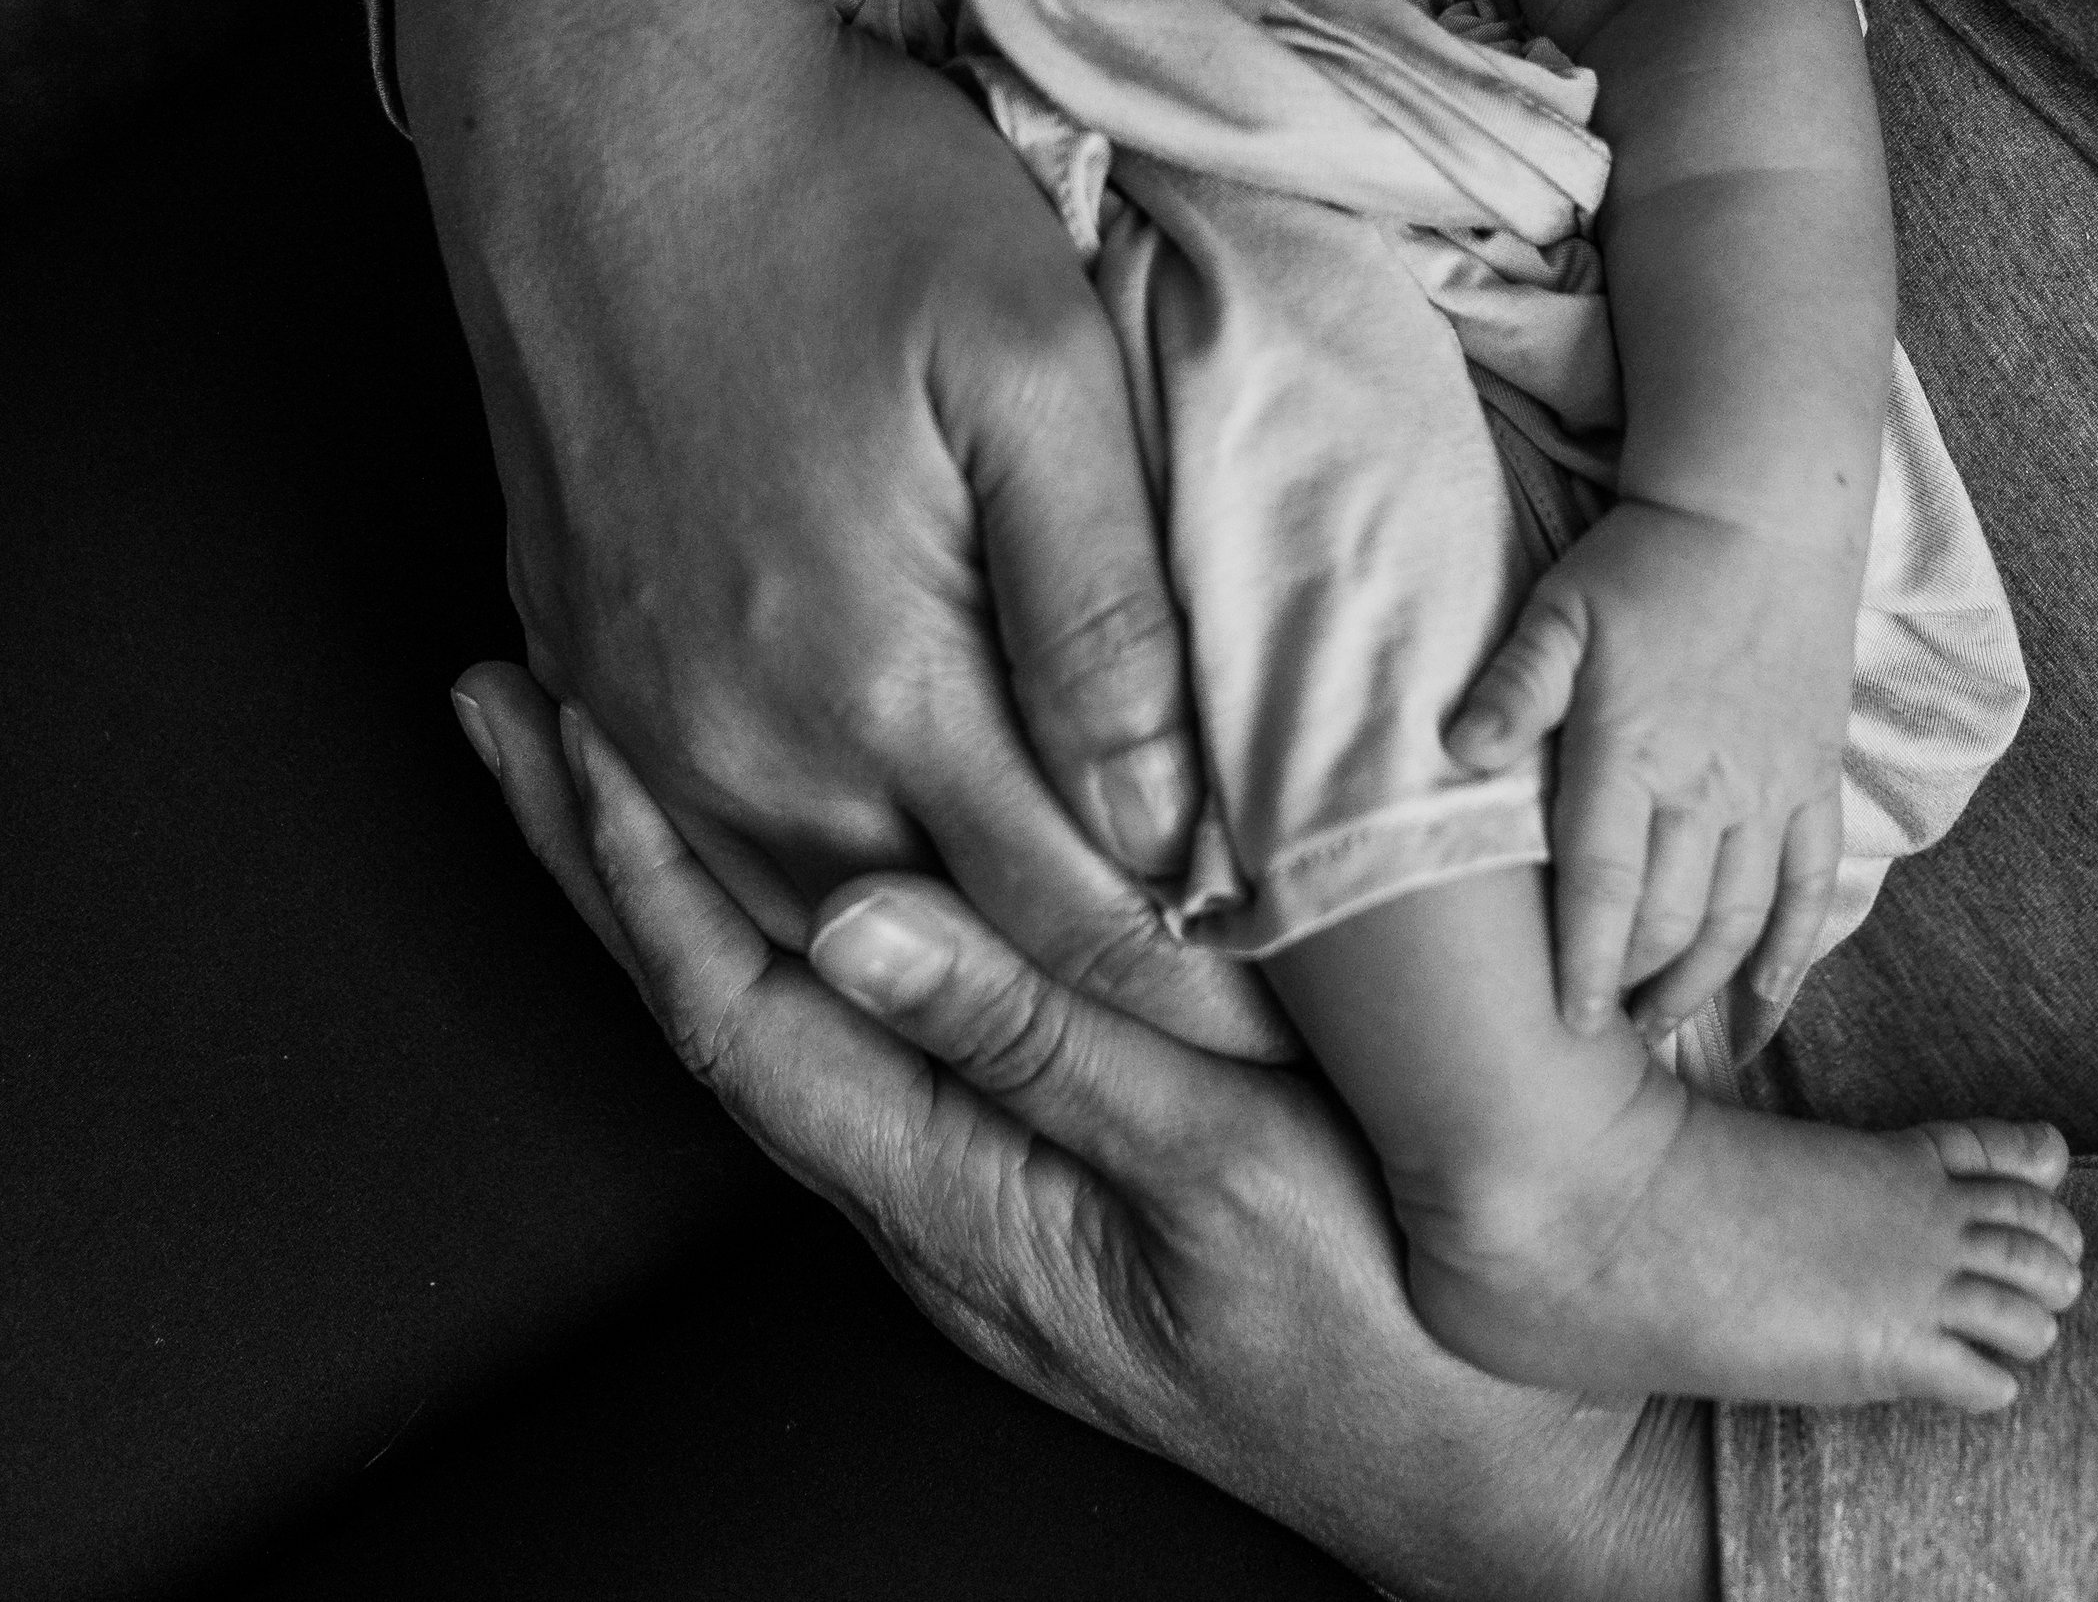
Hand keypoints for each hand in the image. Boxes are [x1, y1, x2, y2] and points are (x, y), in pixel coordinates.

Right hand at [395, 0, 1267, 1052]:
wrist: (601, 96)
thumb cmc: (845, 193)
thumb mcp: (1034, 365)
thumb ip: (1105, 613)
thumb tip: (1177, 833)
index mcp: (872, 684)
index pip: (1068, 920)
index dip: (1199, 985)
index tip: (1306, 1037)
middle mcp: (735, 743)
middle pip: (935, 957)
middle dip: (1081, 1011)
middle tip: (1227, 1060)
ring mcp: (638, 713)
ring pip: (811, 923)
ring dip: (940, 966)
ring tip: (1077, 999)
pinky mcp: (584, 659)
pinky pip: (702, 843)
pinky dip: (813, 888)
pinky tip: (888, 884)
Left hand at [451, 664, 1716, 1601]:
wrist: (1516, 1472)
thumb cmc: (1392, 1333)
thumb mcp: (1229, 1171)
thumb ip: (1042, 1041)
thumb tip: (860, 916)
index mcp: (962, 1207)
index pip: (740, 1016)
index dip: (639, 866)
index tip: (560, 725)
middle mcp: (937, 1219)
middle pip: (717, 1012)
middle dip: (599, 857)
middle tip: (504, 700)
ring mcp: (985, 1216)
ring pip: (784, 1023)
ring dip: (681, 881)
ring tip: (604, 754)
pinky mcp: (1044, 1199)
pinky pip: (871, 1046)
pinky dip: (792, 925)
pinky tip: (798, 867)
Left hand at [1445, 499, 1854, 1044]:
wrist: (1761, 516)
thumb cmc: (1645, 562)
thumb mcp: (1561, 610)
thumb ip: (1513, 688)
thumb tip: (1456, 751)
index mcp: (1631, 748)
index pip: (1605, 886)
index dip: (1586, 964)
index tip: (1568, 1025)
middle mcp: (1705, 784)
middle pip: (1670, 918)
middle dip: (1637, 985)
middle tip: (1604, 1038)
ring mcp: (1768, 787)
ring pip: (1738, 918)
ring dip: (1701, 984)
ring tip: (1663, 1028)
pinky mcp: (1814, 780)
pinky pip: (1809, 887)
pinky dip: (1790, 956)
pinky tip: (1763, 1010)